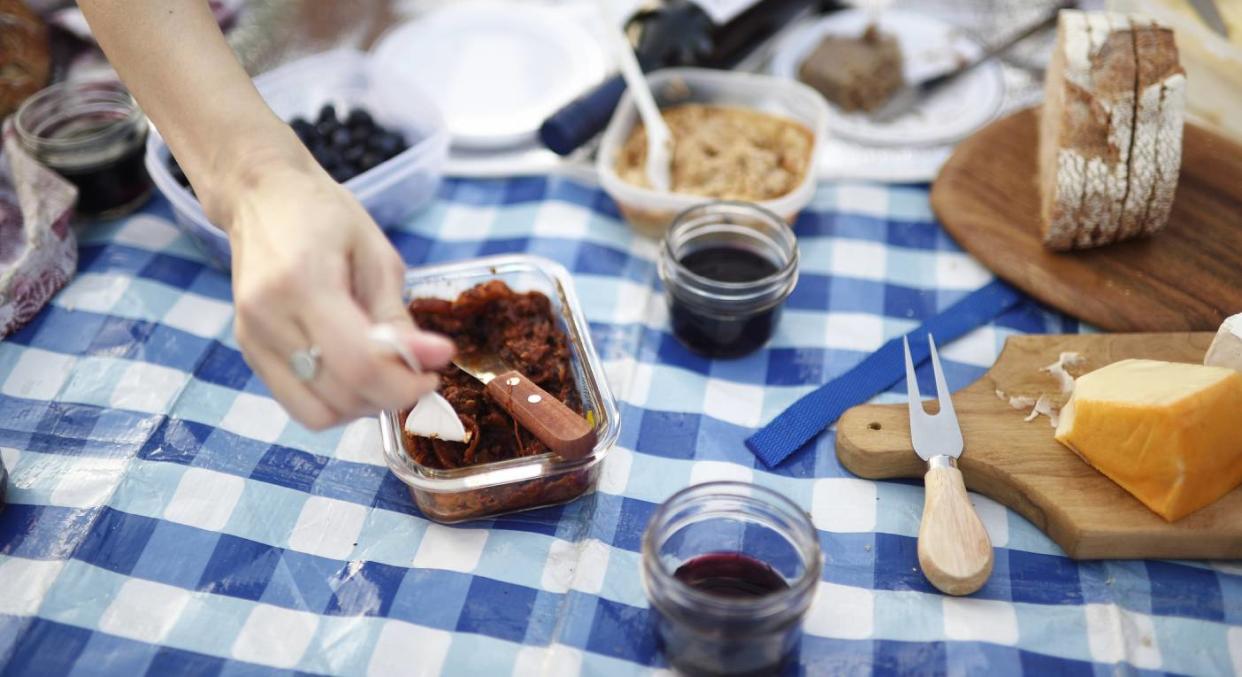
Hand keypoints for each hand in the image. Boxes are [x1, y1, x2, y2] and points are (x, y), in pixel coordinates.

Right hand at [218, 155, 454, 429]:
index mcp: (303, 284)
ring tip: (384, 374)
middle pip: (339, 395)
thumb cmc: (325, 216)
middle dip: (390, 395)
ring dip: (362, 406)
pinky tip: (356, 373)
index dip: (405, 383)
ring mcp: (252, 340)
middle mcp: (268, 319)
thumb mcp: (377, 256)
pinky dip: (336, 401)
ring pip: (317, 413)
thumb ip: (397, 317)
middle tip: (417, 372)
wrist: (263, 196)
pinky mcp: (250, 352)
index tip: (436, 374)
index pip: (359, 364)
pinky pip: (299, 403)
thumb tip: (432, 361)